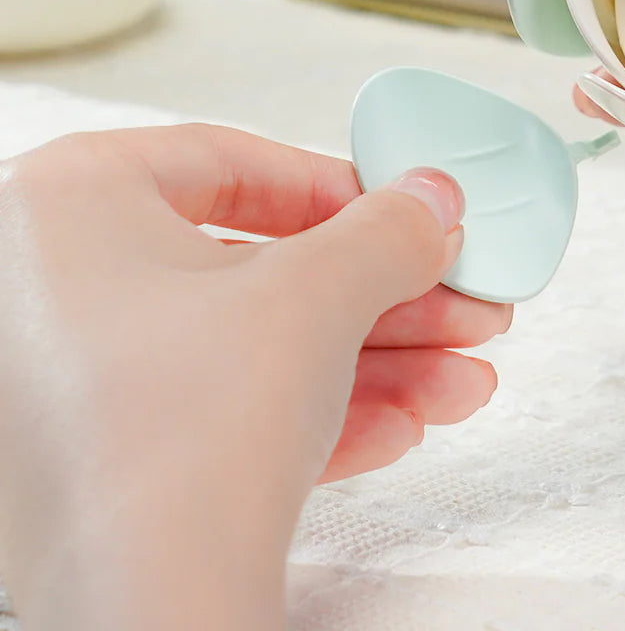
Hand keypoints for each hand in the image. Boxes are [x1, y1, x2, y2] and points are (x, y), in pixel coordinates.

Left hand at [0, 125, 510, 630]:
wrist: (144, 621)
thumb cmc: (180, 437)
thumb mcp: (318, 294)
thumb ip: (387, 230)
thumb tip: (427, 202)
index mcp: (66, 205)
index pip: (228, 162)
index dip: (342, 189)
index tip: (406, 216)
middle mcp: (45, 290)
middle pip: (256, 267)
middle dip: (381, 294)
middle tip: (453, 300)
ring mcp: (63, 387)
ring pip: (252, 346)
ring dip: (373, 360)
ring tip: (458, 378)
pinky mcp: (98, 468)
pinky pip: (224, 410)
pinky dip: (317, 411)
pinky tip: (402, 424)